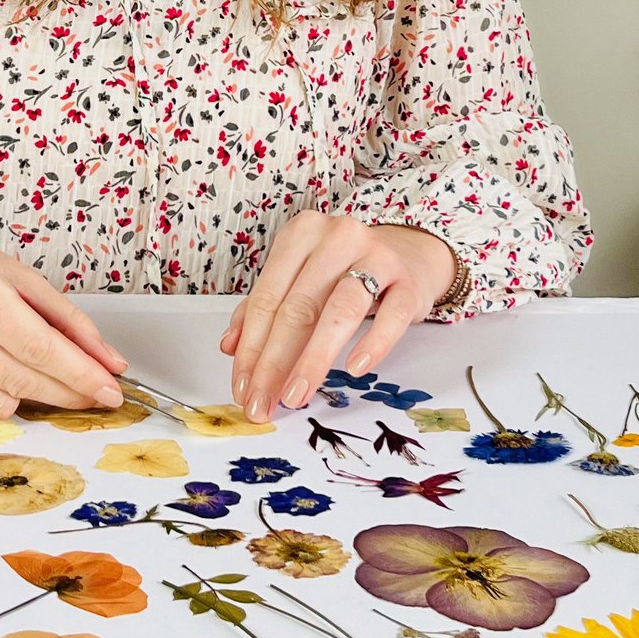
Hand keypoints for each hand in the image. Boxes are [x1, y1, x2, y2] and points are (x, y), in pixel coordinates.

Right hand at [0, 210, 126, 415]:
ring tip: (53, 385)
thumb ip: (63, 316)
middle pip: (22, 376)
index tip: (110, 388)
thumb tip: (107, 359)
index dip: (81, 373)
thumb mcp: (14, 274)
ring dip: (37, 399)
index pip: (40, 344)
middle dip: (69, 392)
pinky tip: (0, 375)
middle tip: (97, 396)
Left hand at [219, 213, 453, 421]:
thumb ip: (264, 307)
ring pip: (339, 310)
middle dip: (275, 362)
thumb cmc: (345, 269)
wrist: (408, 254)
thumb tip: (230, 346)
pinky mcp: (408, 281)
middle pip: (299, 307)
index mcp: (302, 235)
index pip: (268, 297)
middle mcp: (338, 237)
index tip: (244, 386)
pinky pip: (391, 315)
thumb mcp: (300, 278)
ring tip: (297, 394)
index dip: (251, 347)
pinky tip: (355, 368)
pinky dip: (372, 343)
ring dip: (313, 359)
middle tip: (264, 402)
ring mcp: (377, 256)